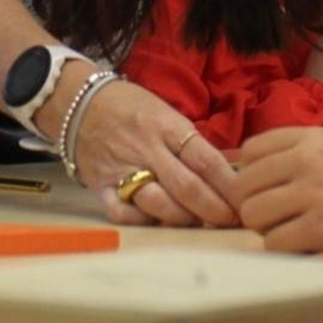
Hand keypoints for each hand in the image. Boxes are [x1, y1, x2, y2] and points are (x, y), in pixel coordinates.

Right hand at [71, 80, 238, 227]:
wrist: (77, 101)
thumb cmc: (130, 106)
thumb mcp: (166, 113)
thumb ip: (190, 143)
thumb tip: (228, 172)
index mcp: (166, 125)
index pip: (205, 158)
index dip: (229, 184)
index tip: (245, 200)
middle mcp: (146, 148)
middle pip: (187, 187)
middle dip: (215, 209)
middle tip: (231, 221)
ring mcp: (121, 168)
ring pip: (158, 203)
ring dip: (184, 218)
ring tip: (197, 222)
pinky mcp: (100, 185)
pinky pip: (123, 212)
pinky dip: (143, 220)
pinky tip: (156, 219)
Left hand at [236, 128, 322, 253]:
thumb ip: (299, 153)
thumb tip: (256, 170)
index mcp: (308, 137)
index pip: (249, 151)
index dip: (253, 174)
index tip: (268, 188)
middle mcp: (305, 160)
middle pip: (243, 186)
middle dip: (254, 204)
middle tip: (278, 215)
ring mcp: (312, 193)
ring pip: (252, 214)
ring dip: (266, 228)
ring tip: (291, 229)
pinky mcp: (321, 228)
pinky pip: (274, 242)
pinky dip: (284, 247)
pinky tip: (305, 243)